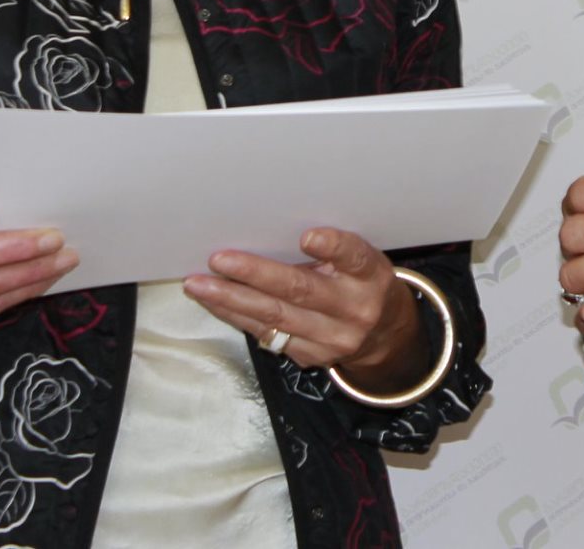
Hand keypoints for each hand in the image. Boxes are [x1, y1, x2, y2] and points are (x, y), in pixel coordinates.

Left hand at [183, 229, 425, 388]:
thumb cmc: (362, 283)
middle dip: (255, 274)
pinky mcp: (311, 356)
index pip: (354, 257)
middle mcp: (354, 308)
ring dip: (231, 299)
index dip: (333, 247)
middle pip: (301, 290)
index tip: (307, 237)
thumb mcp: (361, 261)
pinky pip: (266, 335)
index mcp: (370, 275)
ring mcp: (332, 338)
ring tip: (198, 284)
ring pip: (275, 316)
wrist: (385, 337)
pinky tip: (214, 302)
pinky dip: (236, 316)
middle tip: (218, 259)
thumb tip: (268, 227)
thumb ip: (331, 250)